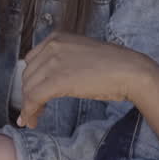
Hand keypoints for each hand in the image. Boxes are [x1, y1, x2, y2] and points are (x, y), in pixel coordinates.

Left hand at [18, 32, 158, 128]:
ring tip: (34, 118)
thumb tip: (48, 80)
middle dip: (28, 95)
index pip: (31, 61)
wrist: (130, 71)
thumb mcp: (81, 54)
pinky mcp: (57, 80)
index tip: (34, 94)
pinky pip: (33, 98)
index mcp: (57, 38)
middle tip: (35, 111)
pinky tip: (32, 121)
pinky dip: (29, 112)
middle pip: (27, 75)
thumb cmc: (113, 66)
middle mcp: (52, 46)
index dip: (31, 80)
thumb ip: (63, 60)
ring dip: (28, 106)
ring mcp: (53, 61)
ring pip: (28, 88)